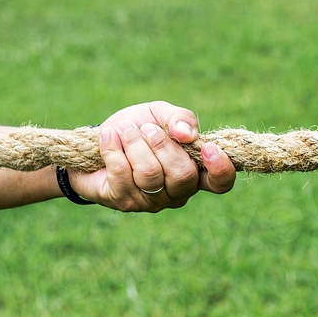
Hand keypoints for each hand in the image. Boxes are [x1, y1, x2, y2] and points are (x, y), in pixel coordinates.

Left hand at [68, 100, 235, 212]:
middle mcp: (178, 192)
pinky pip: (123, 175)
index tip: (208, 148)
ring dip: (134, 144)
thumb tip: (187, 134)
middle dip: (161, 145)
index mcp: (196, 171)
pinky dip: (113, 149)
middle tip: (145, 128)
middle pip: (182, 175)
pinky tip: (108, 136)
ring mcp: (152, 202)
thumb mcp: (160, 114)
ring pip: (150, 175)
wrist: (97, 141)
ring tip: (124, 129)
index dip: (220, 169)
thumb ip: (180, 118)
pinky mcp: (125, 202)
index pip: (220, 183)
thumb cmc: (137, 128)